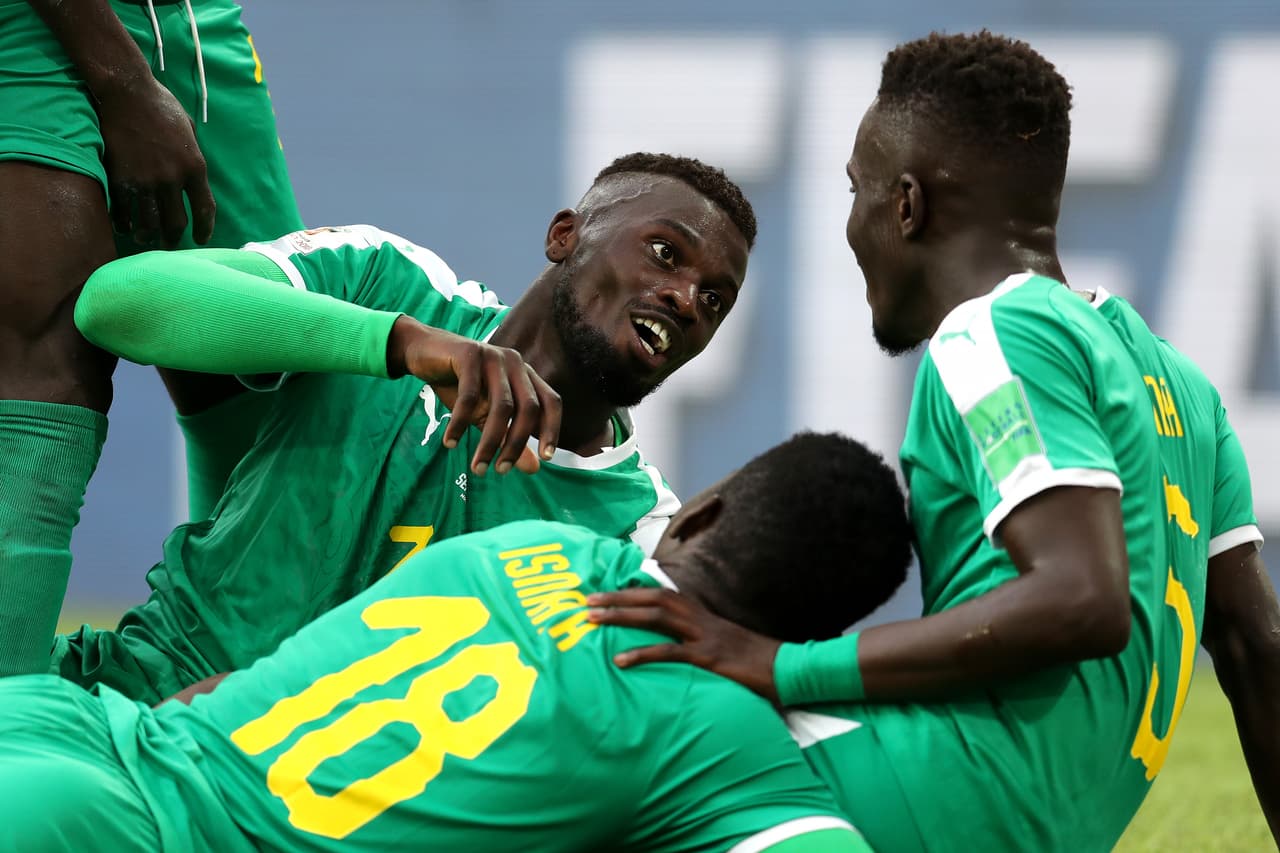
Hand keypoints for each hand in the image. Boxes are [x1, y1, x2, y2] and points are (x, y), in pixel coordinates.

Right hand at [95, 72, 215, 247]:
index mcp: (195, 166)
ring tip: (147, 240)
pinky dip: (124, 223)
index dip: (205, 229)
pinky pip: (123, 211)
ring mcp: (145, 179)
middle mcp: (172, 178)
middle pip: (176, 223)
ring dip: (149, 236)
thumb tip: (193, 176)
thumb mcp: (189, 131)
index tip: (201, 239)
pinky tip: (126, 227)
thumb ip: (193, 156)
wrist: (128, 91)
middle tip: (171, 244)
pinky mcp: (120, 177)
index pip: (205, 209)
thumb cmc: (161, 106)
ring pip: (149, 223)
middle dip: (174, 239)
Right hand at [389, 317, 561, 474]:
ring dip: (490, 441)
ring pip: (501, 406)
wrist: (422, 351)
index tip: (546, 459)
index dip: (552, 429)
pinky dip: (460, 423)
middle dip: (517, 443)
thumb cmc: (458, 384)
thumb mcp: (485, 415)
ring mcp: (494, 356)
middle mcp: (515, 363)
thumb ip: (509, 438)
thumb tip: (534, 469)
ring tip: (477, 467)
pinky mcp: (469, 354)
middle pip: (528, 408)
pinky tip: (450, 443)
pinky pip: (469, 396)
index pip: (550, 402)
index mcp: (526, 375)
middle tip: (501, 470)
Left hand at [587, 587, 782, 703]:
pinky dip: (642, 655)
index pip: (659, 594)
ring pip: (655, 618)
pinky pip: (670, 653)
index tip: (603, 592)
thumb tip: (671, 641)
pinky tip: (619, 661)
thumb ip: (695, 637)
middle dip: (617, 598)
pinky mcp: (708, 657)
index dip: (630, 591)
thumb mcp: (720, 641)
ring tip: (593, 620)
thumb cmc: (752, 659)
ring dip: (621, 616)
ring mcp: (703, 635)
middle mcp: (699, 617)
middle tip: (586, 602)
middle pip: (651, 599)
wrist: (786, 668)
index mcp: (700, 612)